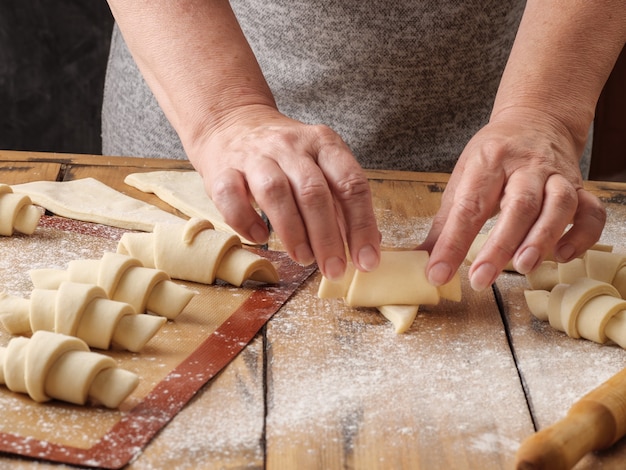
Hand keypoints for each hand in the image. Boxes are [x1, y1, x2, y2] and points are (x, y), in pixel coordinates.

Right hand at [186, 104, 380, 279]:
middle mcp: (291, 146)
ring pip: (275, 192)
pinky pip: (231, 196)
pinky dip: (245, 222)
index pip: (350, 183)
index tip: (366, 260)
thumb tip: (367, 244)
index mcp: (323, 143)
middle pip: (313, 192)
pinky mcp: (223, 170)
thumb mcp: (320, 166)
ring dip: (292, 232)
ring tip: (304, 258)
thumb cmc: (284, 155)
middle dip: (327, 237)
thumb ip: (342, 201)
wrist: (232, 123)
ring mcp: (255, 156)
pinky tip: (259, 238)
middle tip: (334, 269)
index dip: (362, 225)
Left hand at [420, 107, 605, 290]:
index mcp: (488, 162)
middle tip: (480, 279)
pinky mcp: (579, 187)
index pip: (468, 206)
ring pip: (558, 206)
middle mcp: (525, 166)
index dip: (452, 243)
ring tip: (522, 267)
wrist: (536, 119)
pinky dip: (582, 235)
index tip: (437, 272)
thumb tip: (422, 258)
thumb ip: (445, 221)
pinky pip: (591, 212)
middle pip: (518, 205)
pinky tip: (563, 255)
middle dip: (499, 246)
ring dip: (541, 239)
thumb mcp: (463, 177)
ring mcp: (556, 176)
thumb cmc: (494, 154)